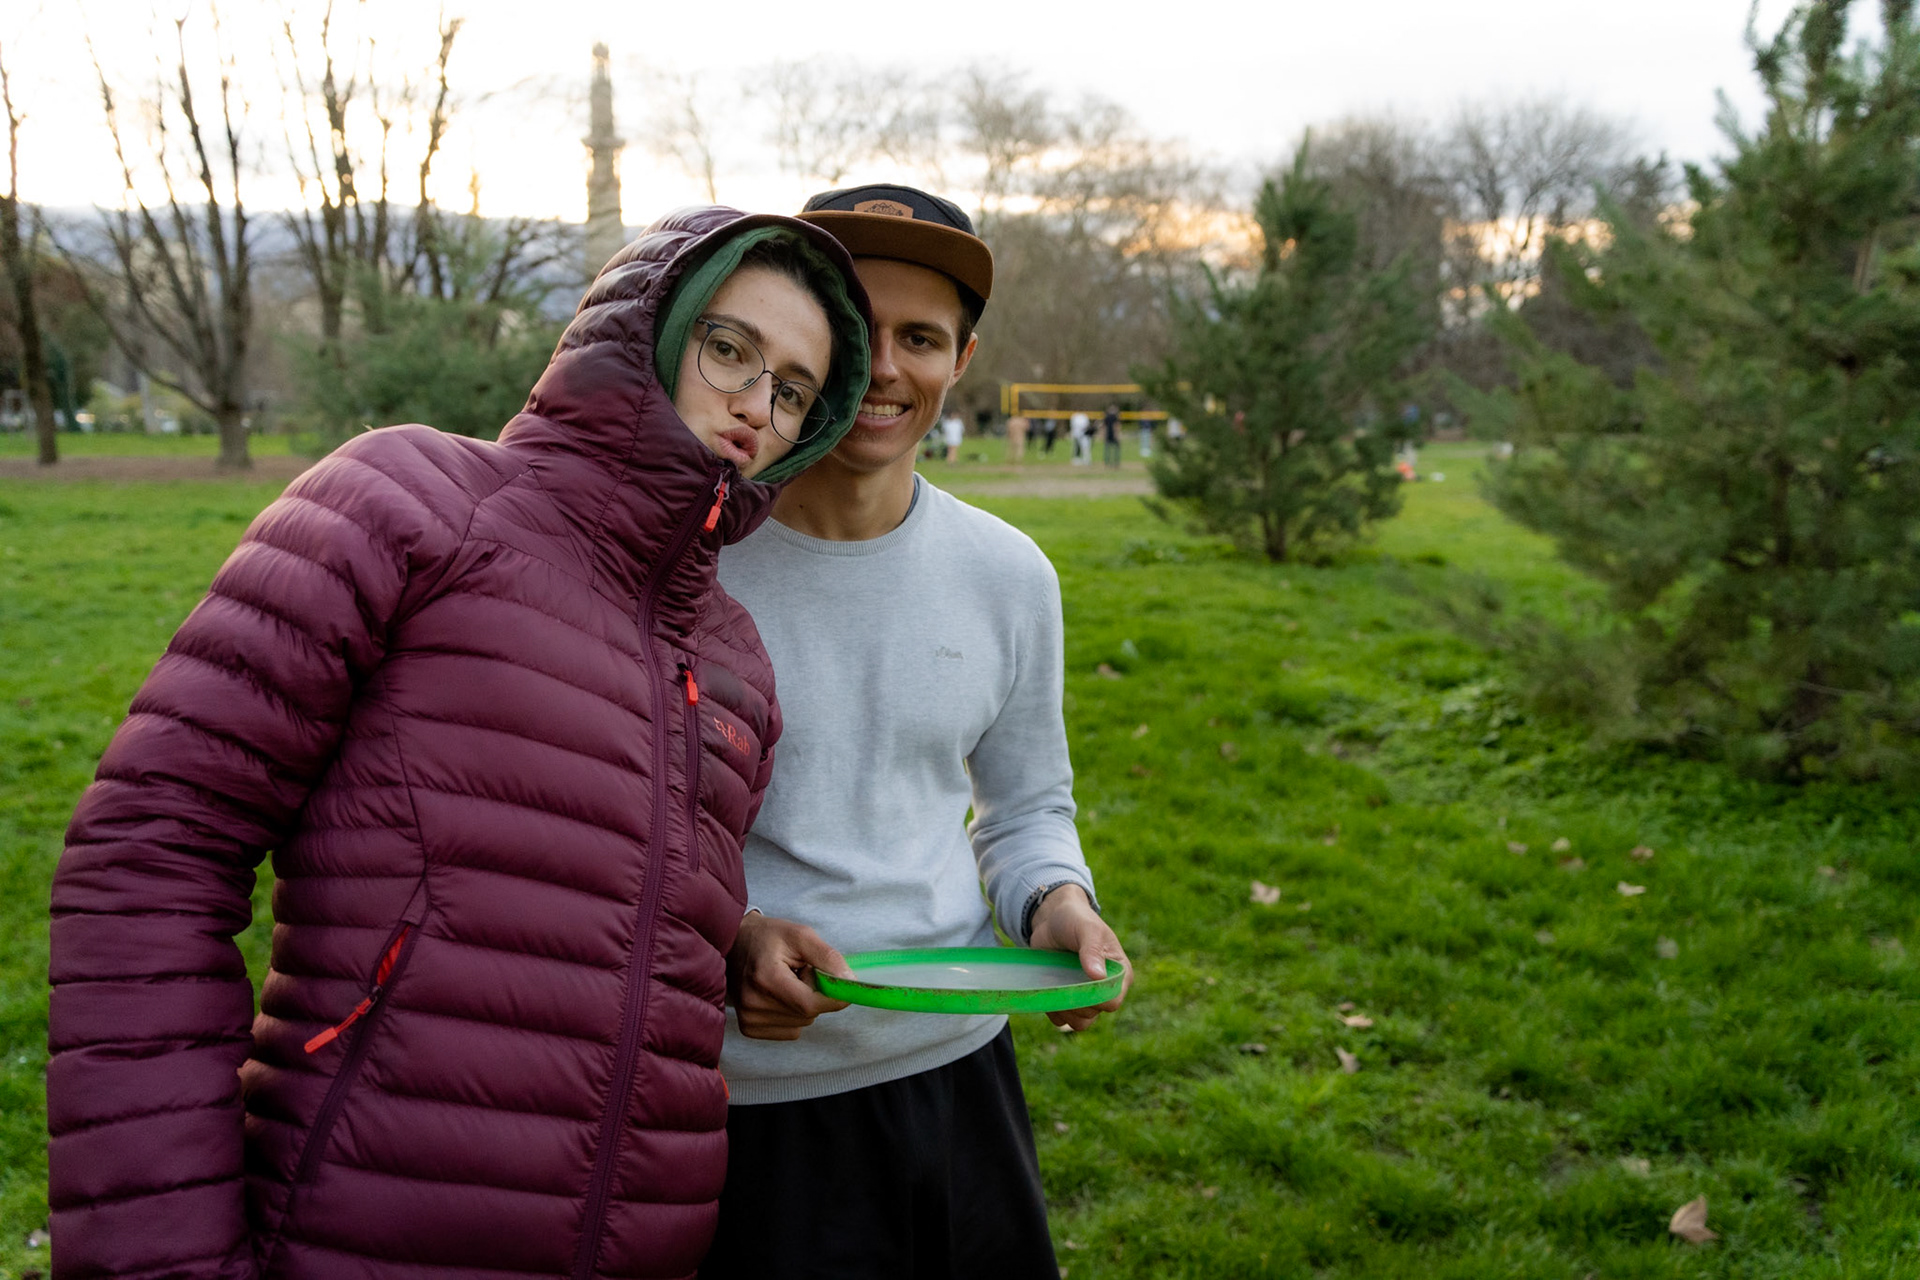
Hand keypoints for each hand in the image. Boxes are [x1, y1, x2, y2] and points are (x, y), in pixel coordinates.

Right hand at [727, 913, 851, 1040]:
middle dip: (815, 995)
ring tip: (787, 982)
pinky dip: (793, 1014)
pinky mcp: (749, 1028)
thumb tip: (850, 981)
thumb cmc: (769, 937)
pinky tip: (779, 995)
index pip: (811, 1003)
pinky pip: (790, 1030)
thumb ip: (828, 957)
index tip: (840, 983)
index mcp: (766, 978)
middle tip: (801, 972)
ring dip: (803, 1004)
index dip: (832, 996)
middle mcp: (754, 1004)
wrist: (735, 944)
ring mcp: (750, 1019)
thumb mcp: (801, 935)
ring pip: (802, 1023)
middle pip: (809, 1014)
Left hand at [1027, 884, 1132, 1032]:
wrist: (1052, 919)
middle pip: (1093, 1014)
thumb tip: (1098, 976)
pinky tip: (1047, 987)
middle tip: (1059, 976)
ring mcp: (1086, 996)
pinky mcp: (1067, 1000)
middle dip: (1073, 1000)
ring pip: (1078, 1022)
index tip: (1076, 979)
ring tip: (1052, 981)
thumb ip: (1092, 950)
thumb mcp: (1086, 929)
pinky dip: (1051, 1009)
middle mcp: (1106, 989)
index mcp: (1120, 974)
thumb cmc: (1075, 919)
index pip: (1113, 1001)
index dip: (1094, 997)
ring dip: (1062, 1007)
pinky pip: (1060, 1019)